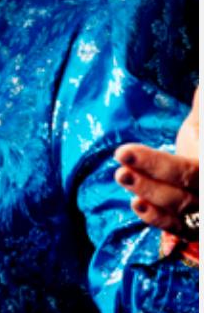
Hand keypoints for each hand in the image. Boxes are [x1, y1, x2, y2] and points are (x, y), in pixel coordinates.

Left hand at [114, 87, 198, 237]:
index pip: (186, 169)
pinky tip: (135, 204)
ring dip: (147, 194)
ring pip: (177, 206)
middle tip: (118, 162)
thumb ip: (200, 109)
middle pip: (182, 187)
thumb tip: (198, 86)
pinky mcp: (193, 225)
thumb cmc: (202, 144)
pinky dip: (156, 218)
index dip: (153, 163)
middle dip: (148, 179)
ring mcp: (201, 210)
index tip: (122, 151)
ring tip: (120, 176)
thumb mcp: (200, 126)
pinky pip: (175, 226)